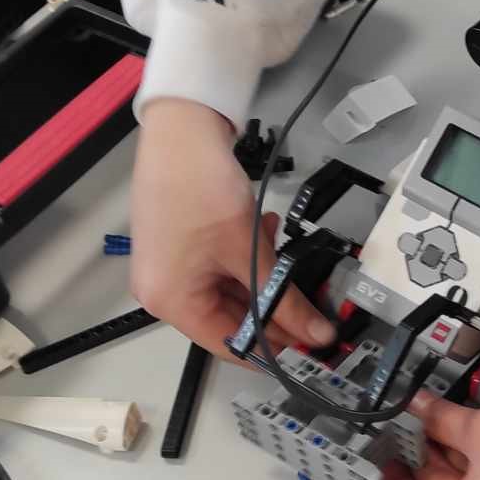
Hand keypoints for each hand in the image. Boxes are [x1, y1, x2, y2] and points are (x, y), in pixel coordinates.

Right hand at [130, 99, 331, 358]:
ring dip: (265, 279)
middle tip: (315, 307)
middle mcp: (163, 292)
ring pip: (231, 290)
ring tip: (293, 262)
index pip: (230, 346)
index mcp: (171, 302)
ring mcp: (169, 267)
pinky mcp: (180, 245)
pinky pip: (221, 267)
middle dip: (275, 310)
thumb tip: (316, 335)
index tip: (310, 349)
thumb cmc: (203, 190)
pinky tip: (268, 235)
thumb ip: (285, 299)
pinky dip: (248, 259)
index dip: (273, 350)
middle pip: (230, 319)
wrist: (182, 130)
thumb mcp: (250, 252)